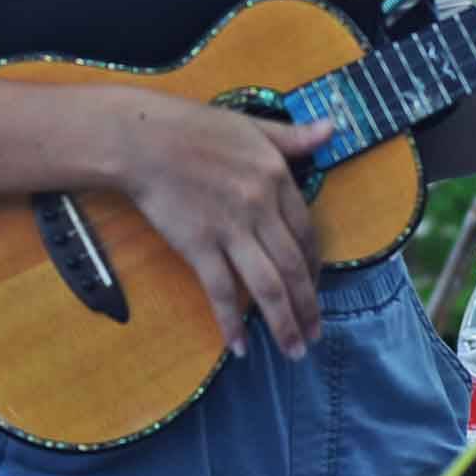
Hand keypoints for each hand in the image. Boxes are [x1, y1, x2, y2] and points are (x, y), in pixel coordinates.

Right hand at [94, 91, 337, 360]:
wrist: (141, 139)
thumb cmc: (193, 128)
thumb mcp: (252, 125)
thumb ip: (294, 136)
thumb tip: (334, 129)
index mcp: (277, 178)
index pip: (306, 233)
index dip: (314, 267)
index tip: (315, 288)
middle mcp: (260, 207)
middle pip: (293, 268)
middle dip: (308, 308)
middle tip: (314, 335)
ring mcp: (230, 229)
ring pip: (267, 287)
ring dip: (283, 324)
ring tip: (293, 350)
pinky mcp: (199, 245)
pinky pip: (222, 291)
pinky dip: (232, 321)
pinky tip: (238, 346)